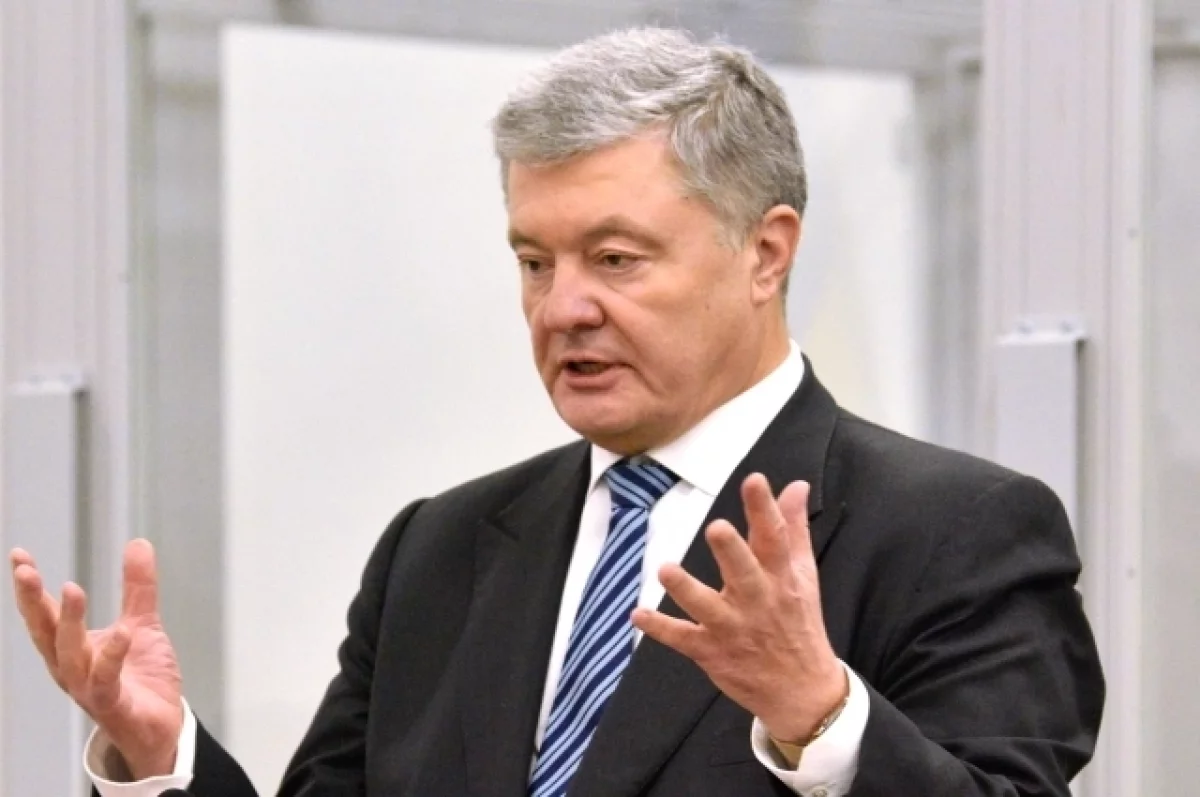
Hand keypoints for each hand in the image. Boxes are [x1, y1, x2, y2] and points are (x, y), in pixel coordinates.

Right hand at [9, 539, 183, 778]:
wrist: (159, 725)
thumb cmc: (140, 678)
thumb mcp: (141, 623)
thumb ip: (137, 587)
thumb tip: (138, 543)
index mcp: (71, 648)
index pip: (43, 614)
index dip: (29, 587)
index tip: (18, 556)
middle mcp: (70, 668)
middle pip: (45, 632)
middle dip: (32, 602)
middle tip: (26, 570)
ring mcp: (87, 687)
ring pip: (69, 655)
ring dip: (68, 623)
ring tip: (72, 590)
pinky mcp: (112, 703)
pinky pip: (105, 679)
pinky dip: (112, 655)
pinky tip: (123, 632)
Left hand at [632, 474, 846, 741]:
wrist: (801, 691)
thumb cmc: (799, 622)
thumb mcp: (803, 576)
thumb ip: (794, 529)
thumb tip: (797, 486)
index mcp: (781, 578)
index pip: (774, 539)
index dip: (764, 509)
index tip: (755, 481)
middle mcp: (757, 601)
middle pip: (744, 572)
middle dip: (731, 552)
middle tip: (716, 528)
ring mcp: (732, 628)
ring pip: (706, 607)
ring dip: (686, 589)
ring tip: (666, 569)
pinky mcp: (712, 652)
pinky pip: (682, 639)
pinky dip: (659, 629)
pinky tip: (637, 614)